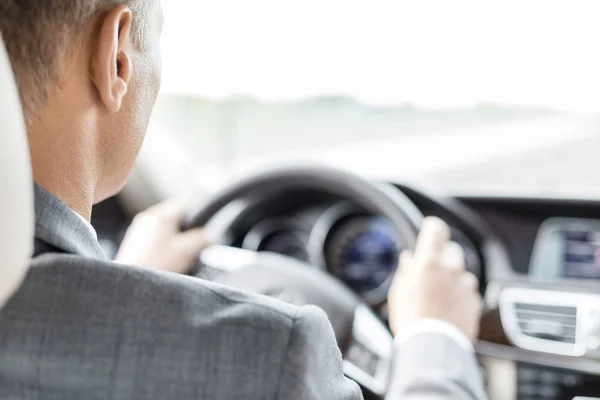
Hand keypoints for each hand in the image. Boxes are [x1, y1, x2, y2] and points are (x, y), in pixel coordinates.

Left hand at [115, 198, 208, 273]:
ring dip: (176, 236)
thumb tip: (212, 235)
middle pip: (176, 215)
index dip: (200, 210)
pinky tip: (167, 258)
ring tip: (181, 252)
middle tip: (196, 242)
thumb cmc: (157, 265)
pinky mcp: (135, 241)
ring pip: (166, 226)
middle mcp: (148, 217)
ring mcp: (139, 228)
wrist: (132, 282)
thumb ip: (202, 238)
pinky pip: (156, 235)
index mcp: (161, 215)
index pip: (185, 202)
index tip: (207, 219)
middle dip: (188, 227)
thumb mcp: (187, 251)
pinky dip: (165, 243)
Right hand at [387, 217, 481, 341]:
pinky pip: (468, 290)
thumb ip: (407, 270)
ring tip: (438, 296)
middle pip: (451, 249)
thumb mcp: (398, 290)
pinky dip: (460, 295)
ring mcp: (465, 283)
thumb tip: (409, 259)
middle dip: (442, 256)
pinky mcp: (475, 300)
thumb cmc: (410, 318)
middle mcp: (450, 267)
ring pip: (460, 272)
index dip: (433, 228)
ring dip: (452, 278)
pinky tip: (448, 308)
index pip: (435, 229)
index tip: (430, 230)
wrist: (432, 345)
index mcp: (428, 261)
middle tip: (431, 271)